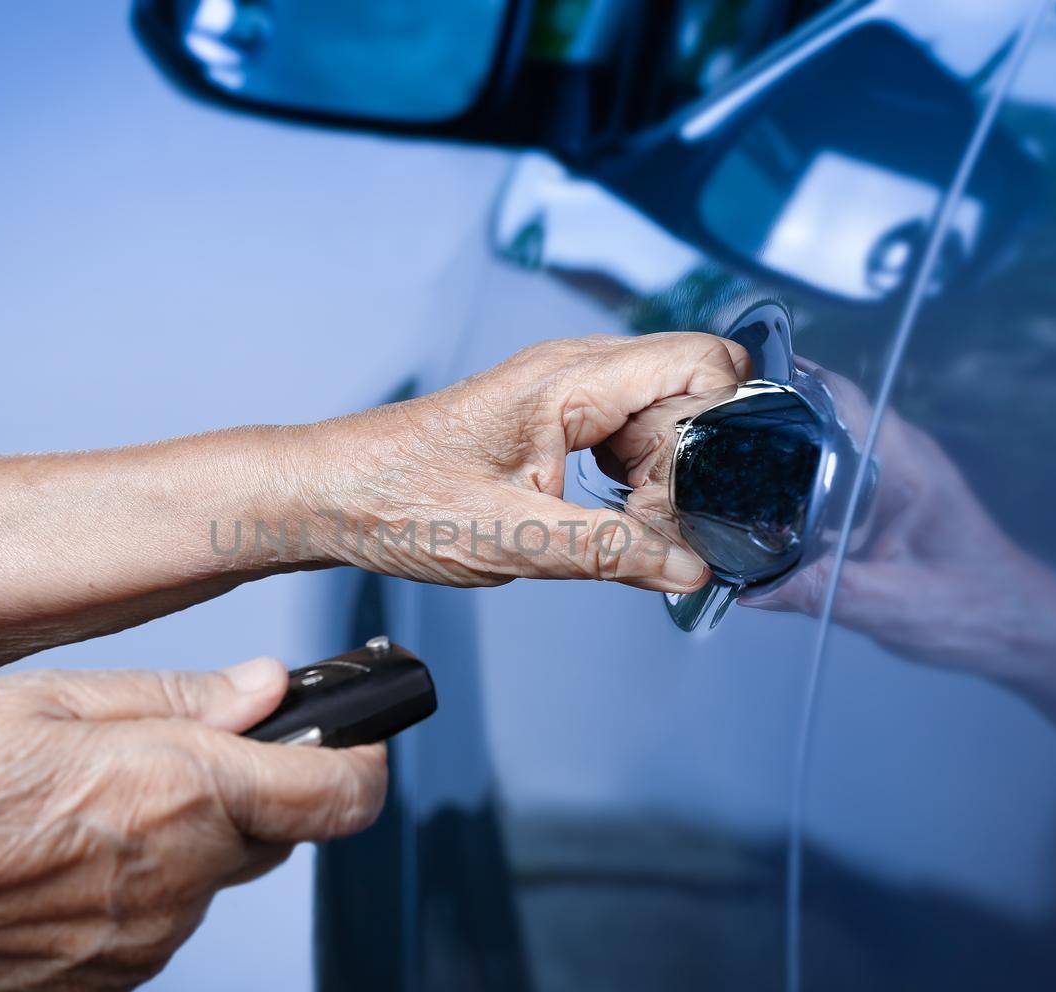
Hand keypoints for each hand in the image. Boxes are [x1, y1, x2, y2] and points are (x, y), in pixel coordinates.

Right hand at [0, 660, 385, 991]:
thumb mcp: (52, 698)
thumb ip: (181, 695)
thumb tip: (269, 687)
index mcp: (183, 791)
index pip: (339, 793)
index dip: (364, 761)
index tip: (360, 739)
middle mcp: (183, 877)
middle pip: (276, 831)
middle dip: (254, 788)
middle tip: (181, 752)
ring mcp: (150, 939)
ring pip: (212, 875)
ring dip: (187, 837)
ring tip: (92, 805)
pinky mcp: (114, 978)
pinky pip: (163, 920)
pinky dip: (142, 884)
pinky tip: (67, 858)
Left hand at [294, 332, 748, 592]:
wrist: (329, 493)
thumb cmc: (396, 501)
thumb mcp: (514, 541)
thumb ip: (612, 553)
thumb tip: (689, 566)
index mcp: (569, 380)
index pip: (702, 361)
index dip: (726, 425)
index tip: (704, 494)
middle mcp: (570, 369)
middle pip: (689, 392)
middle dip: (692, 463)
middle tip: (656, 528)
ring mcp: (560, 389)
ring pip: (660, 415)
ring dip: (661, 475)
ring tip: (626, 529)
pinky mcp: (549, 416)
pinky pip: (623, 432)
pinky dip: (632, 476)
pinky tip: (605, 519)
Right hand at [742, 364, 1055, 679]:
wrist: (1019, 630)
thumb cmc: (977, 612)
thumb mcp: (891, 607)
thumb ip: (820, 594)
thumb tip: (752, 588)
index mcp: (908, 468)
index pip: (843, 397)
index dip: (790, 379)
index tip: (740, 375)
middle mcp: (904, 458)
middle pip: (827, 408)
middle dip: (773, 407)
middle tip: (715, 419)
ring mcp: (899, 474)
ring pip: (830, 437)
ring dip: (786, 439)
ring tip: (729, 451)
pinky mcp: (890, 498)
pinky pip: (836, 468)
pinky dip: (801, 473)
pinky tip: (768, 499)